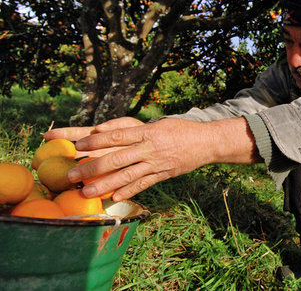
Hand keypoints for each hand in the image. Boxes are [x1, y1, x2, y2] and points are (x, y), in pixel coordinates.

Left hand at [44, 116, 257, 200]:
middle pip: (116, 157)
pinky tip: (114, 197)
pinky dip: (129, 191)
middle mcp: (150, 147)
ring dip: (104, 184)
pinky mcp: (164, 174)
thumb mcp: (158, 124)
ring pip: (127, 175)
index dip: (96, 140)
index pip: (117, 136)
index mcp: (147, 132)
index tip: (77, 144)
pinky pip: (143, 184)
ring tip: (86, 191)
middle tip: (72, 174)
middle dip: (92, 166)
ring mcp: (157, 163)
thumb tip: (105, 130)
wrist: (207, 142)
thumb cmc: (180, 130)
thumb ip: (133, 129)